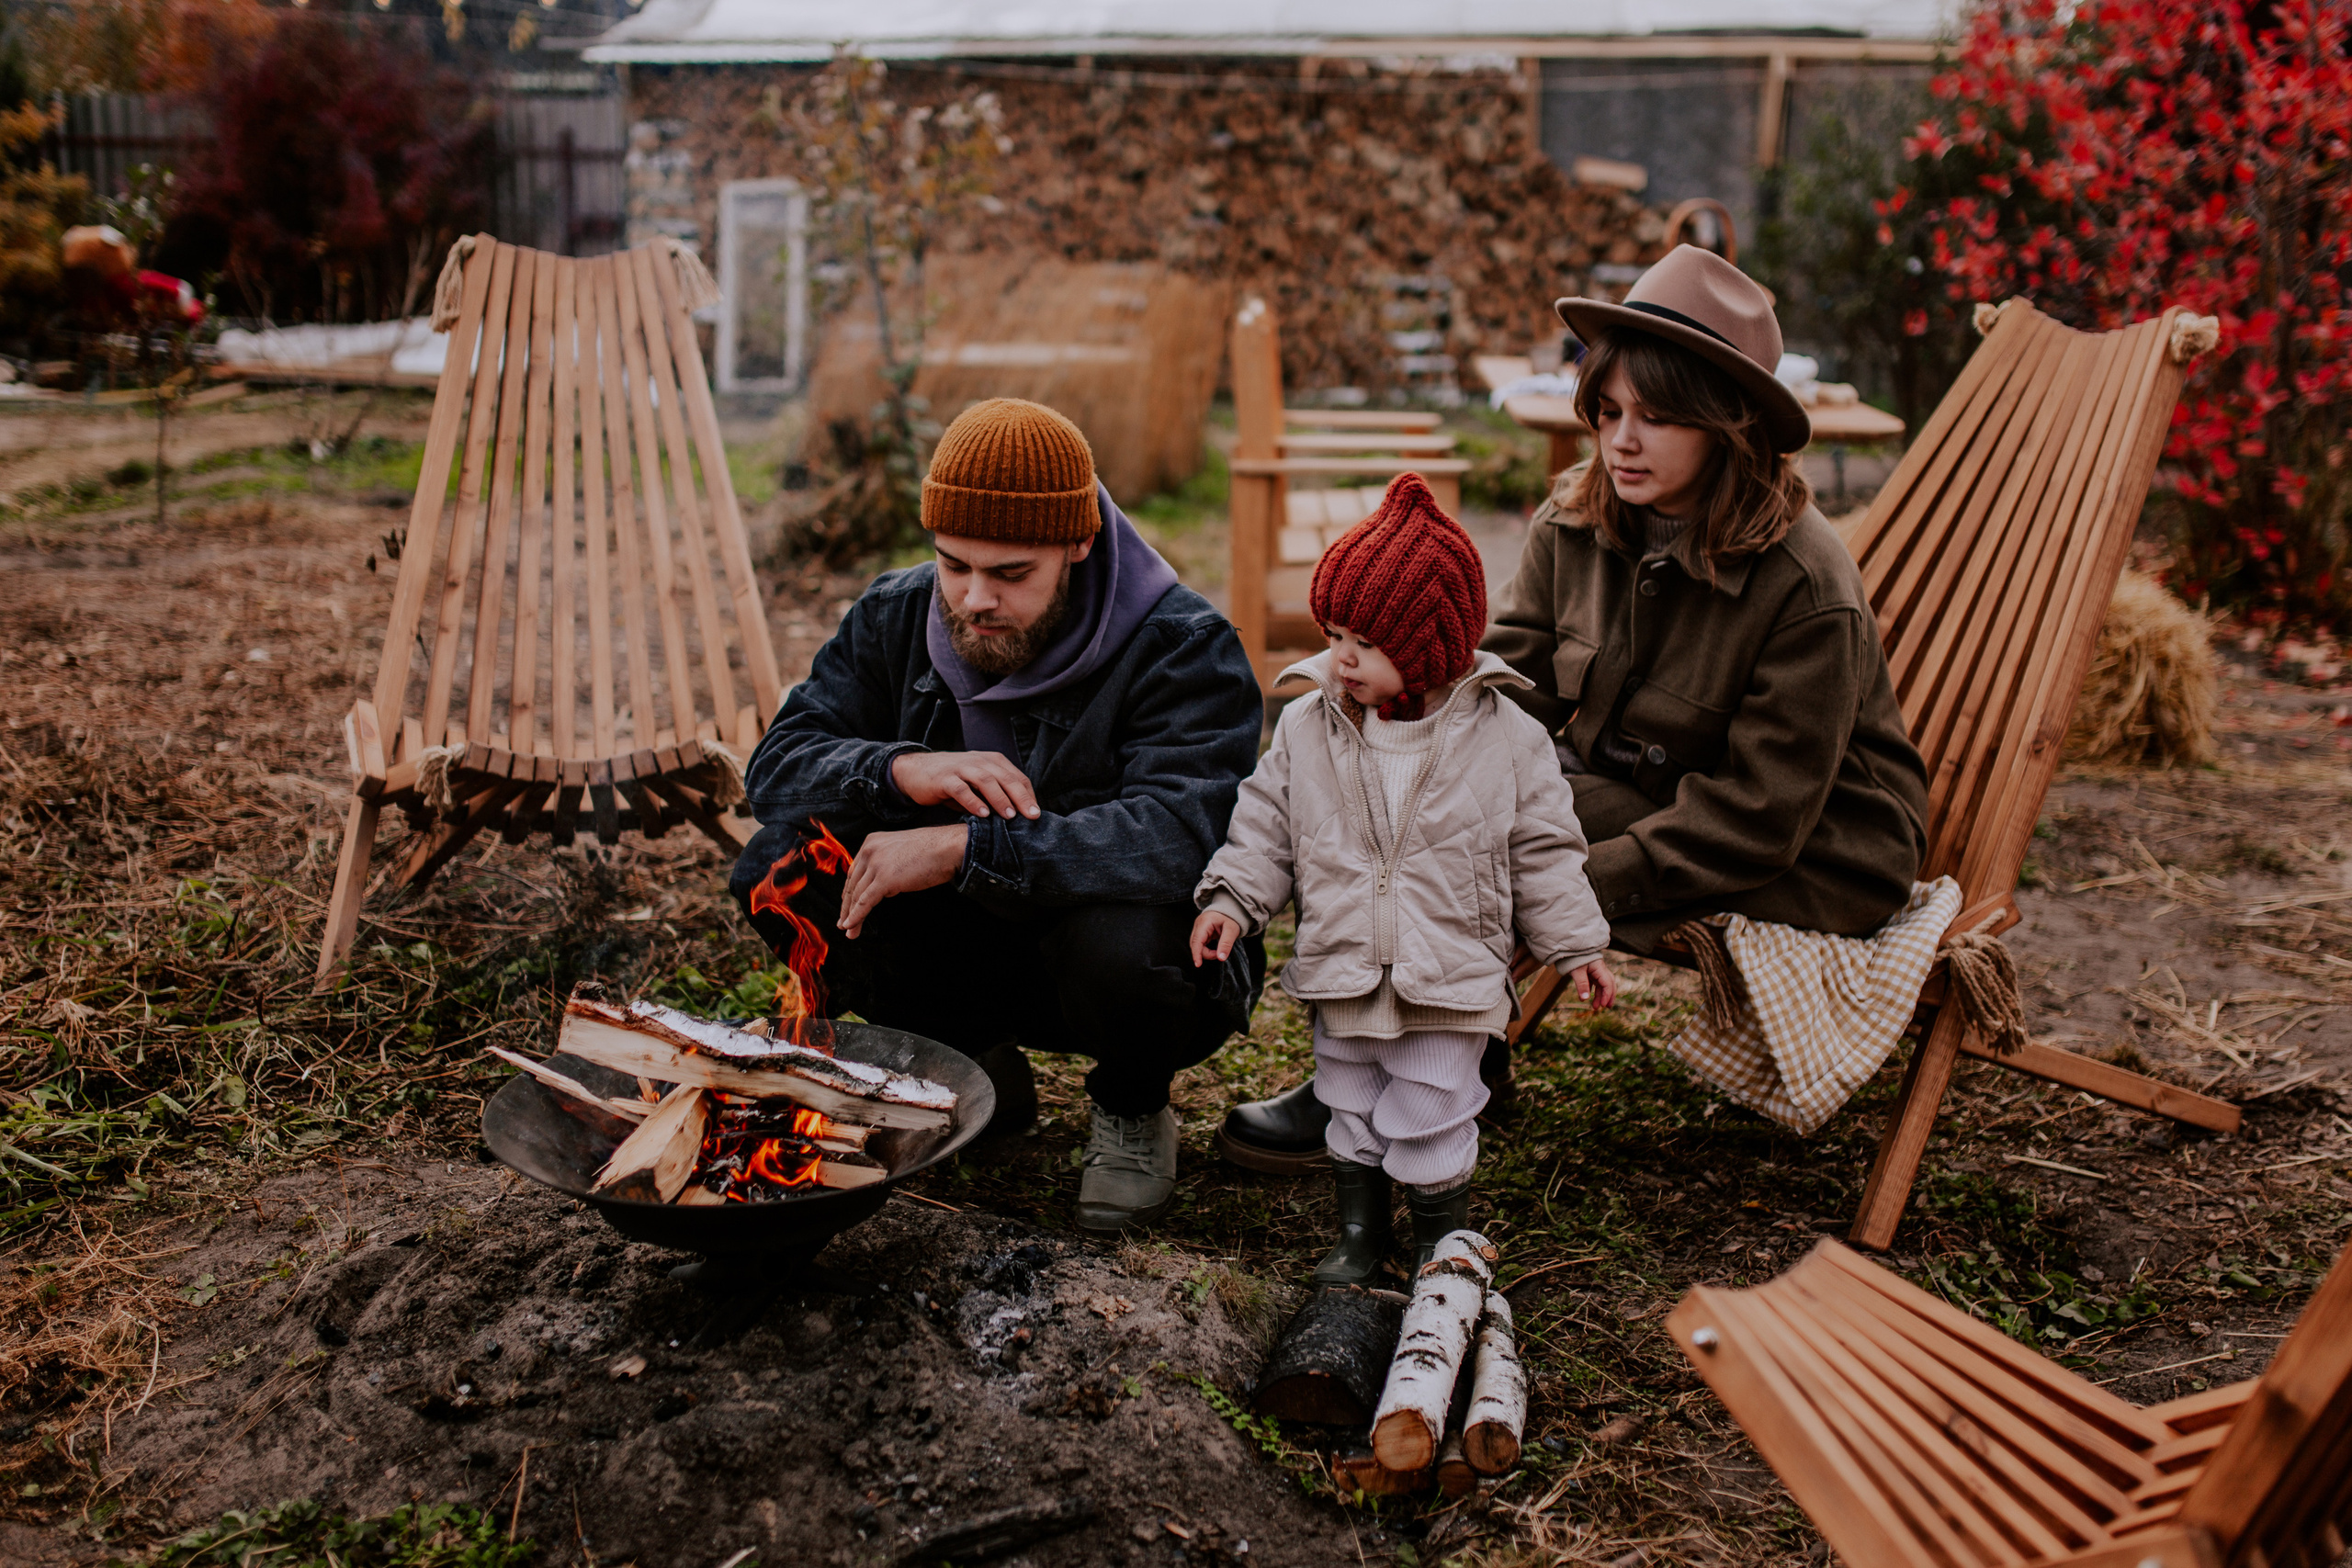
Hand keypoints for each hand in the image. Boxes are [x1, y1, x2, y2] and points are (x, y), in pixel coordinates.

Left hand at [838, 825, 965, 938]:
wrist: (947, 848)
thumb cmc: (932, 850)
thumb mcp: (900, 851)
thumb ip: (887, 864)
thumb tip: (882, 886)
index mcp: (871, 842)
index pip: (855, 871)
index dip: (849, 891)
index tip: (847, 905)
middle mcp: (869, 851)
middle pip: (852, 884)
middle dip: (847, 906)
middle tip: (843, 923)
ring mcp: (876, 864)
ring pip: (857, 895)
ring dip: (851, 916)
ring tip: (849, 931)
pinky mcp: (884, 879)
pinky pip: (865, 902)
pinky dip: (857, 916)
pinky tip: (851, 926)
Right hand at [890, 750, 1039, 819]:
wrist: (916, 771)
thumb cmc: (953, 782)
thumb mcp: (978, 786)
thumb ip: (996, 796)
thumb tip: (1018, 817)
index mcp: (992, 761)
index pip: (1017, 777)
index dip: (1028, 795)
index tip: (1036, 814)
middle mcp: (979, 761)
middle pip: (1005, 777)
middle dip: (1021, 797)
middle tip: (1032, 816)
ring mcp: (961, 768)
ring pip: (985, 780)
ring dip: (999, 798)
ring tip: (1009, 816)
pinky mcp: (943, 778)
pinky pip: (960, 788)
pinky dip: (972, 801)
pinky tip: (982, 814)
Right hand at [1190, 909, 1241, 966]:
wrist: (1231, 908)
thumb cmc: (1231, 917)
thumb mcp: (1232, 930)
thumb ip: (1226, 944)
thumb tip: (1221, 958)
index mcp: (1205, 922)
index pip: (1197, 941)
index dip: (1196, 954)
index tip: (1198, 965)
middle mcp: (1198, 924)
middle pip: (1195, 944)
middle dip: (1205, 954)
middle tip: (1218, 955)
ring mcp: (1198, 927)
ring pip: (1196, 945)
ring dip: (1205, 952)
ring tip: (1218, 952)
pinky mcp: (1200, 931)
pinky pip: (1200, 943)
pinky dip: (1206, 949)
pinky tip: (1214, 950)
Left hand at [1571, 958, 1617, 1010]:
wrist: (1567, 946)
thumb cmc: (1573, 957)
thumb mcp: (1576, 971)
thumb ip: (1581, 985)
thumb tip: (1584, 999)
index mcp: (1599, 968)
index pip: (1607, 983)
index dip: (1607, 995)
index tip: (1603, 1005)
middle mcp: (1600, 969)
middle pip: (1609, 983)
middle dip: (1609, 996)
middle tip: (1607, 1007)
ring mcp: (1595, 969)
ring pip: (1601, 984)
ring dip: (1600, 995)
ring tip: (1595, 1007)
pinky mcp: (1589, 970)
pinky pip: (1594, 982)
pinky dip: (1593, 990)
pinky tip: (1588, 998)